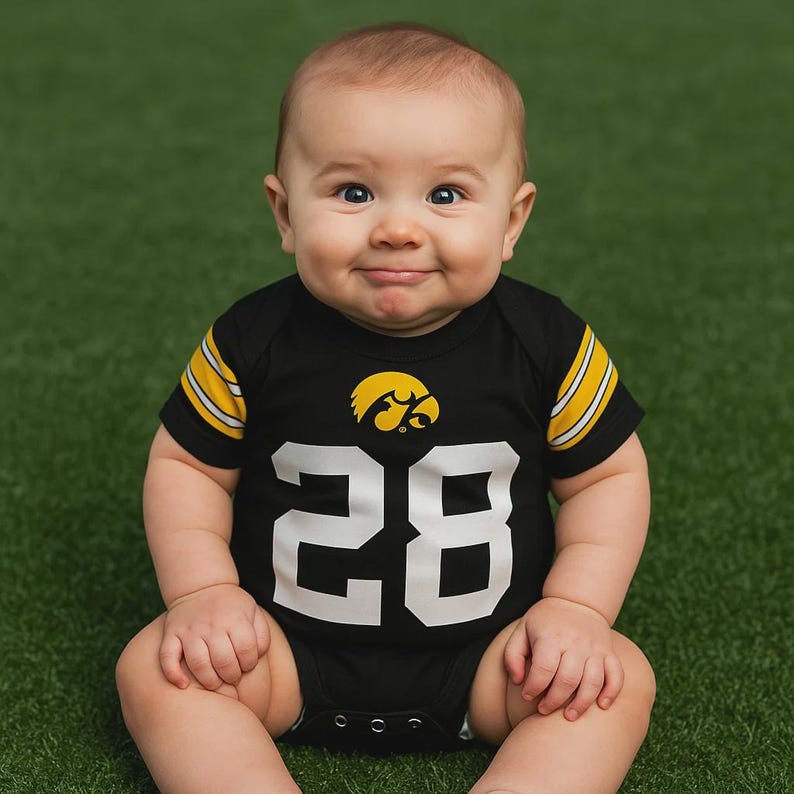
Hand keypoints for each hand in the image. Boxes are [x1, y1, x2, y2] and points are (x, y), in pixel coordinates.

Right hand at [159, 583, 270, 689]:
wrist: (202, 586)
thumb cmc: (231, 606)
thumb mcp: (253, 611)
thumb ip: (262, 634)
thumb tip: (257, 657)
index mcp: (235, 618)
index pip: (246, 649)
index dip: (249, 663)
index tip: (247, 665)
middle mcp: (212, 624)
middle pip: (223, 660)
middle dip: (231, 676)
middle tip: (232, 677)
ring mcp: (190, 630)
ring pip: (198, 663)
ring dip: (209, 680)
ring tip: (215, 683)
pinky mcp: (171, 634)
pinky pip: (167, 657)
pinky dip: (173, 674)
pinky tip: (183, 685)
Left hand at [503, 597, 623, 720]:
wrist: (577, 600)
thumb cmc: (545, 621)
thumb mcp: (521, 630)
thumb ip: (512, 655)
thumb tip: (518, 681)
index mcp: (551, 636)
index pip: (544, 669)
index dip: (533, 687)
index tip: (527, 695)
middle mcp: (576, 642)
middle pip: (568, 680)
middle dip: (554, 701)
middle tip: (544, 710)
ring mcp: (595, 648)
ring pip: (593, 682)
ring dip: (581, 704)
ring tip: (569, 716)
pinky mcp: (609, 653)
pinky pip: (616, 676)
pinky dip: (611, 693)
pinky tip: (601, 706)